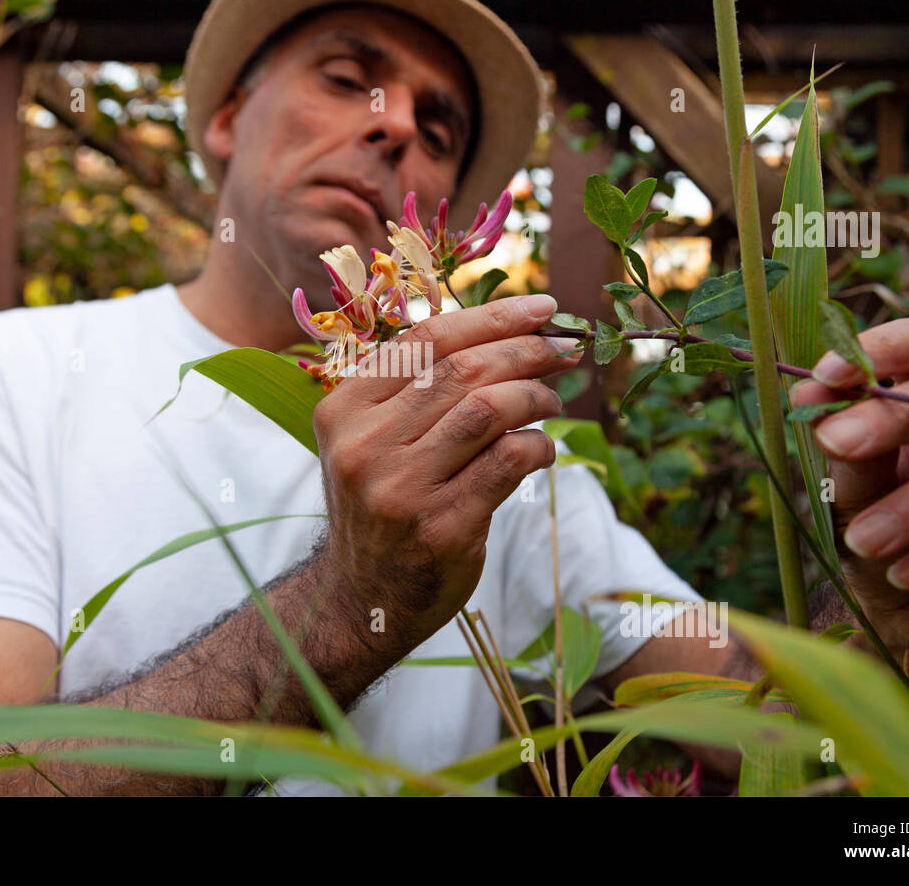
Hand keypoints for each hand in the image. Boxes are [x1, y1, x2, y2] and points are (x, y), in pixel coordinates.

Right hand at [312, 294, 580, 648]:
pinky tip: (542, 450)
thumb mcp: (373, 441)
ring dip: (536, 397)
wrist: (362, 598)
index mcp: (343, 410)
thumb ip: (419, 390)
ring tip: (554, 402)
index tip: (544, 308)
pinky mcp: (440, 528)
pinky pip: (507, 463)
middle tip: (565, 351)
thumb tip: (514, 332)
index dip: (492, 316)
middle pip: (461, 370)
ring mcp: (400, 490)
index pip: (425, 340)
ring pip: (487, 410)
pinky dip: (537, 448)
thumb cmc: (383, 504)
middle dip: (526, 351)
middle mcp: (364, 446)